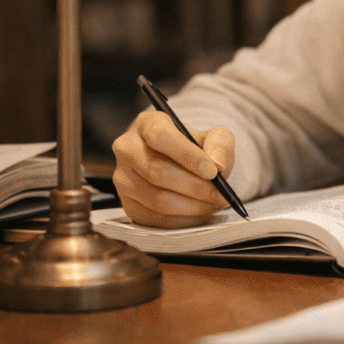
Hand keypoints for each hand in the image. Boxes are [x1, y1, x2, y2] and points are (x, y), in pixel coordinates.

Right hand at [111, 110, 235, 227]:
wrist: (182, 165)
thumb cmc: (196, 148)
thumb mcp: (214, 136)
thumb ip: (220, 144)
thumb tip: (217, 165)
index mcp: (147, 123)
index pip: (161, 136)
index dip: (188, 155)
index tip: (212, 171)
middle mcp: (127, 149)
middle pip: (157, 172)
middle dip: (195, 187)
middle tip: (220, 194)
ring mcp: (123, 178)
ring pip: (157, 199)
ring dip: (192, 206)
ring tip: (214, 203)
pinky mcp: (127, 204)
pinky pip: (156, 219)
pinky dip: (184, 220)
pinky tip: (201, 212)